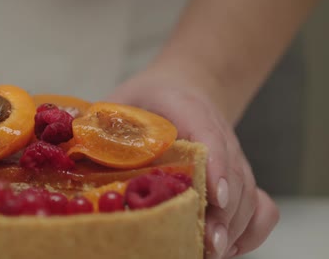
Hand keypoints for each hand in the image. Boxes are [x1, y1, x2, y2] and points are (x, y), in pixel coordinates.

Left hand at [108, 69, 278, 257]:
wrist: (184, 87)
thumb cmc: (148, 100)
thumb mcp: (121, 101)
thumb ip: (99, 122)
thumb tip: (67, 150)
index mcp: (189, 109)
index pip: (211, 137)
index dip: (216, 168)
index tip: (212, 198)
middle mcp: (219, 136)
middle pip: (236, 178)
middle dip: (224, 215)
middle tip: (206, 243)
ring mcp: (233, 160)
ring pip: (250, 198)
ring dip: (234, 230)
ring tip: (210, 252)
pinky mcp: (239, 180)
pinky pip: (261, 208)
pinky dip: (250, 232)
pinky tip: (224, 248)